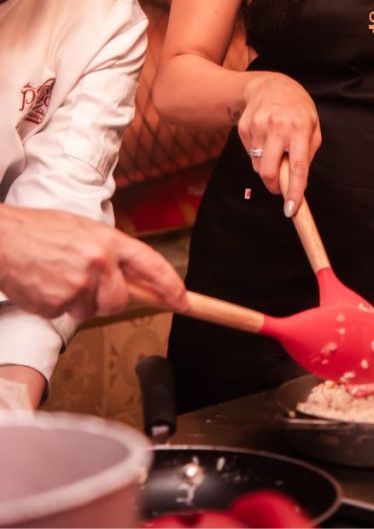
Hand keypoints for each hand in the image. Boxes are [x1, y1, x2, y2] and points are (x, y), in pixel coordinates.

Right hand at [0, 207, 187, 320]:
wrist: (3, 239)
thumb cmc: (40, 230)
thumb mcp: (85, 230)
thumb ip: (110, 252)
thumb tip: (131, 275)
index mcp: (108, 240)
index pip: (151, 265)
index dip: (171, 286)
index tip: (183, 301)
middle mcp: (98, 263)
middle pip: (119, 302)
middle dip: (107, 300)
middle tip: (88, 285)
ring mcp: (77, 285)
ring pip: (90, 311)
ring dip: (78, 302)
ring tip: (59, 276)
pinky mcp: (56, 304)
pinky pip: (64, 315)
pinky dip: (56, 305)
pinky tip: (44, 283)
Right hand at [238, 73, 321, 214]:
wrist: (271, 85)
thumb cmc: (297, 110)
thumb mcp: (312, 127)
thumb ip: (306, 154)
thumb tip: (296, 183)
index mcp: (300, 127)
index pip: (298, 166)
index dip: (294, 190)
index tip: (291, 209)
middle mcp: (278, 126)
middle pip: (269, 171)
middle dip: (274, 186)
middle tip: (280, 189)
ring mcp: (258, 125)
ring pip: (258, 165)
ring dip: (267, 167)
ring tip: (276, 149)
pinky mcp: (244, 127)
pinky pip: (250, 155)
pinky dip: (258, 155)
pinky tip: (265, 138)